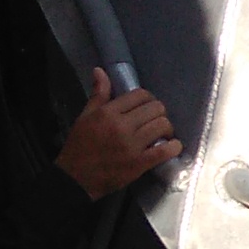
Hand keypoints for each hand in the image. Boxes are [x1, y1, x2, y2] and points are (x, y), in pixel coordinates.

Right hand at [59, 72, 181, 196]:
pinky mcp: (139, 164)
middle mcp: (122, 126)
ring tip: (162, 134)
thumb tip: (100, 71)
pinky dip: (174, 147)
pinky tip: (173, 146)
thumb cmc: (79, 146)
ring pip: (162, 125)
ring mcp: (132, 145)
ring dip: (167, 129)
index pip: (140, 95)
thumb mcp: (85, 116)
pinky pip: (164, 151)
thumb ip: (98, 94)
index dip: (148, 99)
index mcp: (108, 112)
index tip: (146, 108)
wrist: (74, 178)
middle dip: (159, 113)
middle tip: (154, 121)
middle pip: (156, 108)